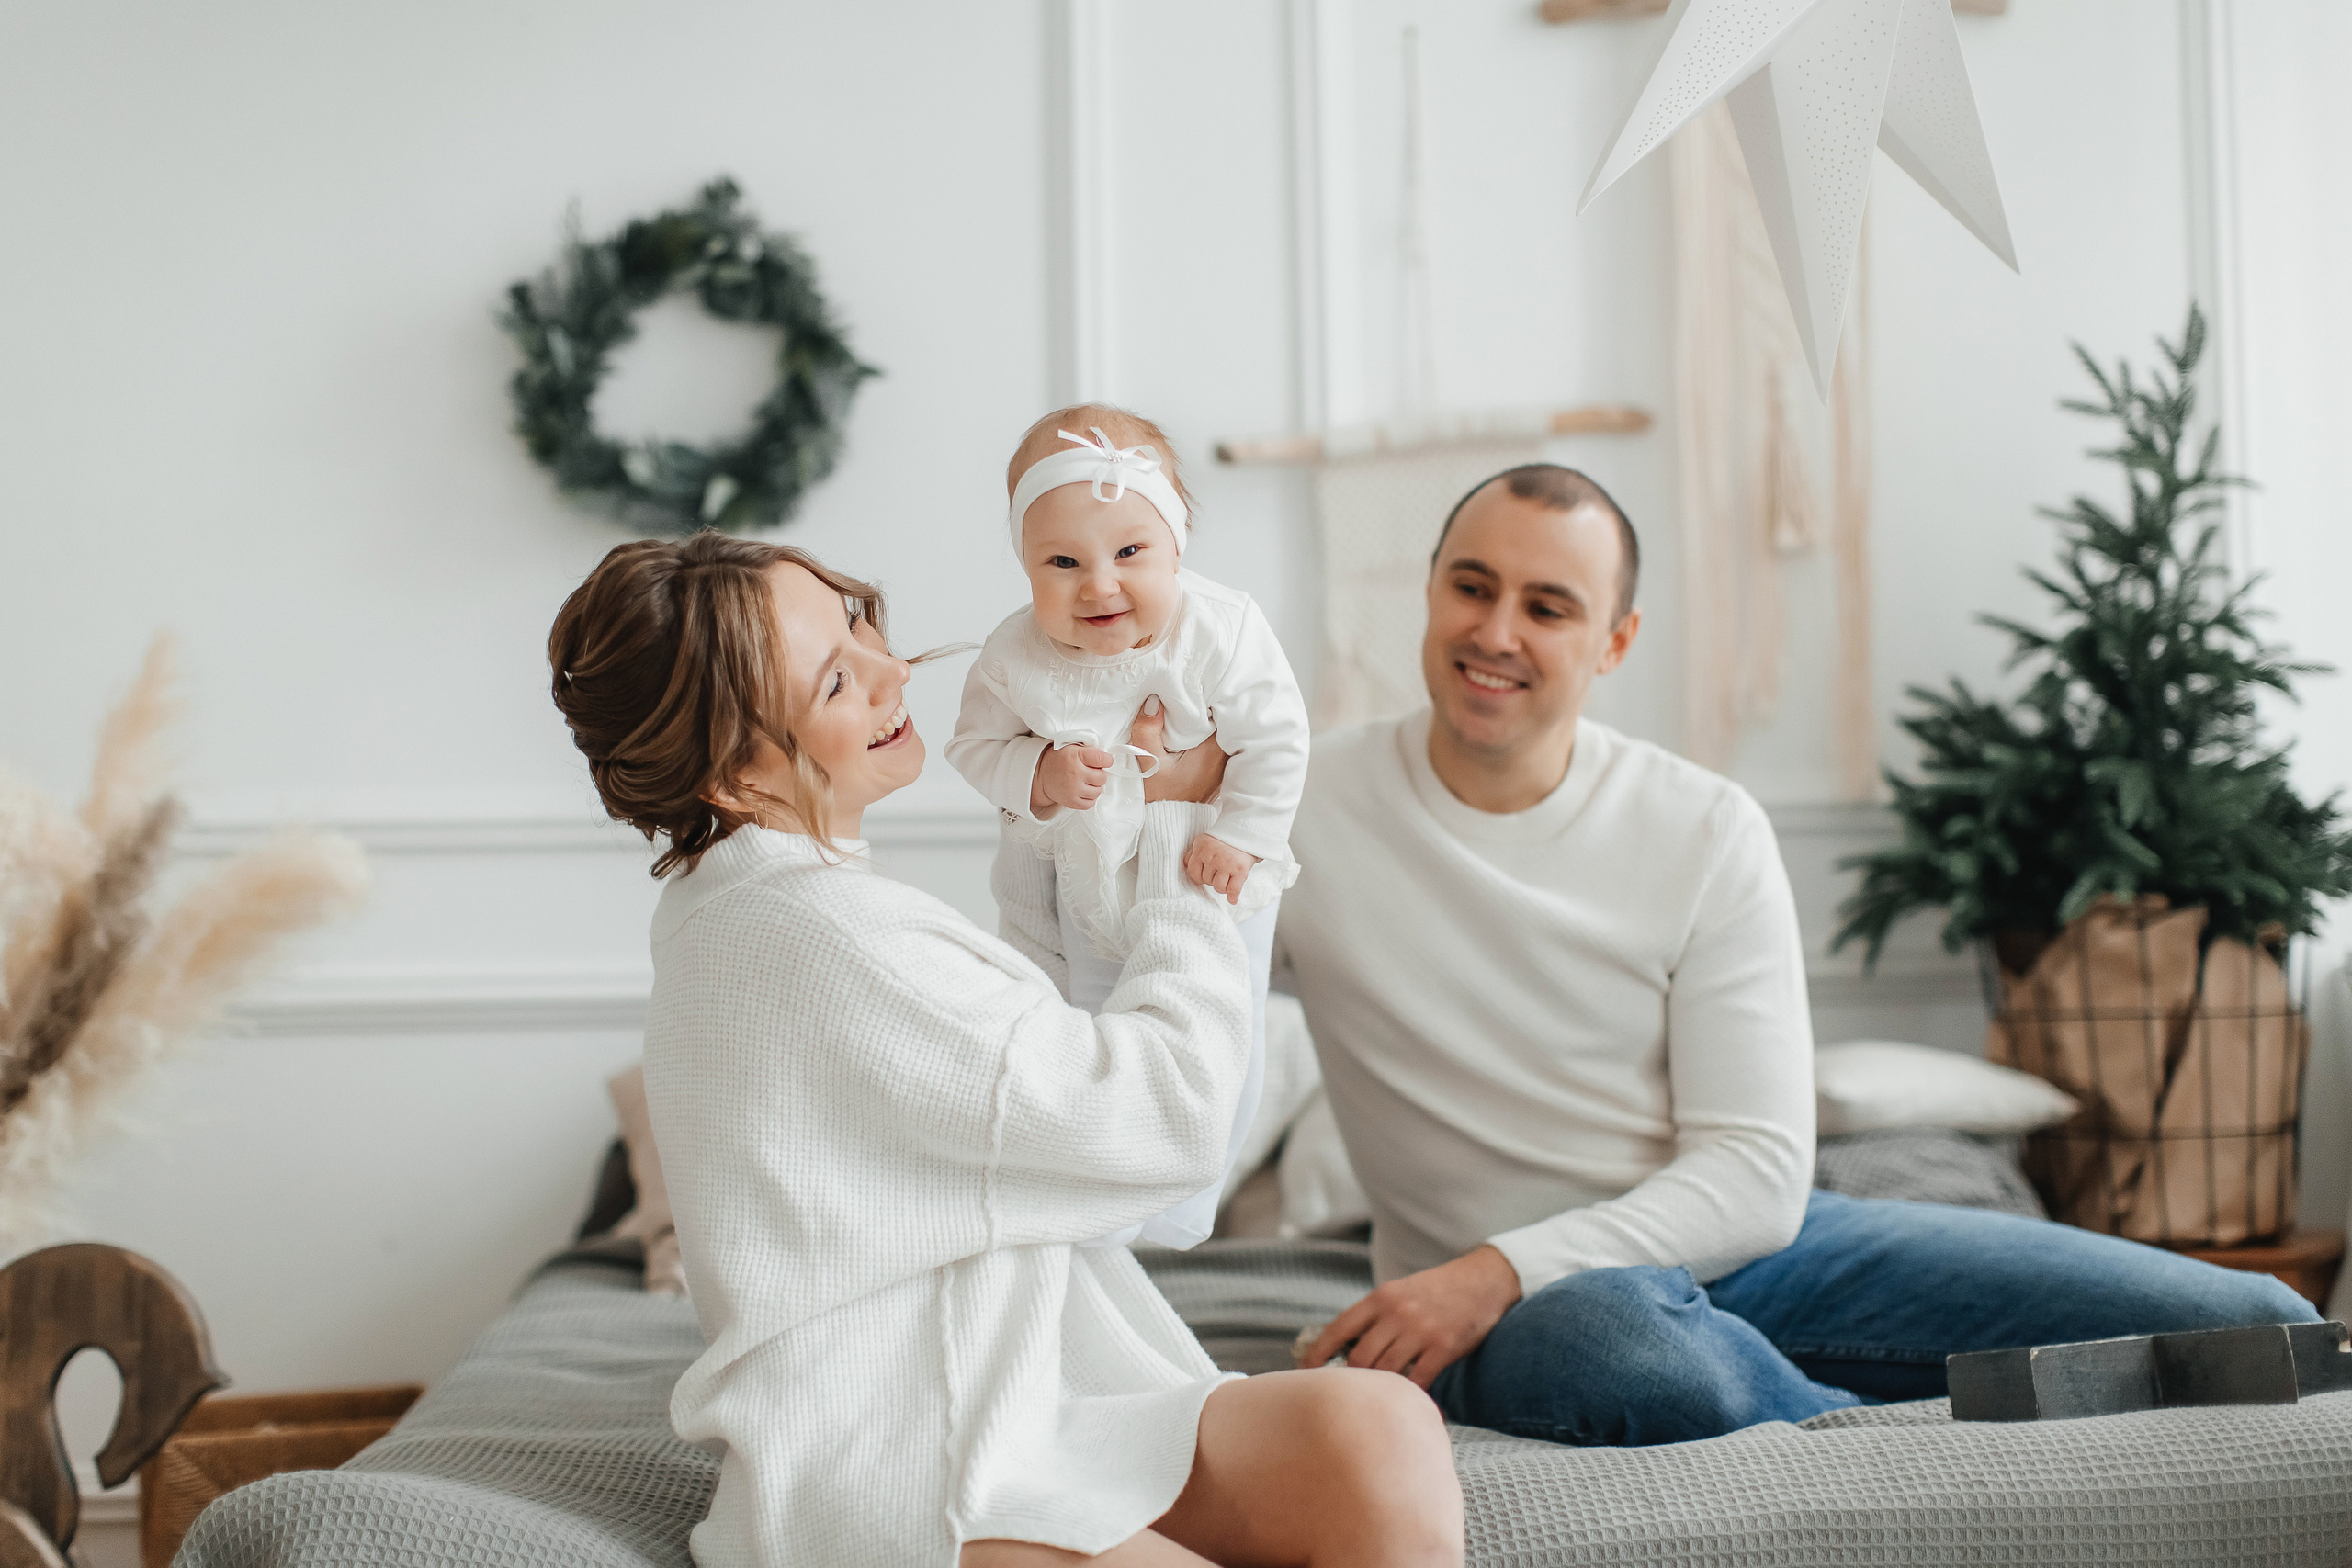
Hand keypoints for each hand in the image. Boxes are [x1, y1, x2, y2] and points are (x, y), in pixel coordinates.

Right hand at [1031, 742, 1111, 815]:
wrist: (1042, 774)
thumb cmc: (1058, 760)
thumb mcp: (1072, 747)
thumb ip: (1089, 750)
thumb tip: (1107, 757)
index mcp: (1076, 757)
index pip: (1101, 758)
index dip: (1107, 760)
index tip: (1105, 761)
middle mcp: (1075, 773)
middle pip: (1102, 777)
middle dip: (1099, 774)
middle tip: (1092, 772)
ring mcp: (1073, 789)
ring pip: (1098, 791)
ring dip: (1095, 787)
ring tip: (1087, 781)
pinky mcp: (1071, 801)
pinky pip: (1090, 803)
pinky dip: (1090, 798)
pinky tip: (1084, 791)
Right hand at [1135, 697, 1227, 804]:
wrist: (1169, 822)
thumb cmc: (1161, 795)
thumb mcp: (1149, 763)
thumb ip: (1148, 731)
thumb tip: (1153, 701)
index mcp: (1214, 749)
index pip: (1218, 711)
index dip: (1204, 696)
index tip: (1188, 690)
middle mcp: (1224, 754)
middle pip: (1219, 717)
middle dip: (1203, 704)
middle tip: (1184, 694)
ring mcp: (1223, 761)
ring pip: (1217, 728)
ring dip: (1202, 718)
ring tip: (1185, 706)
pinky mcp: (1217, 766)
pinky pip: (1214, 739)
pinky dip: (1203, 732)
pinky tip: (1189, 727)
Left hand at [1183, 833, 1259, 904]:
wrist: (1247, 831)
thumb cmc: (1224, 838)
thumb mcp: (1204, 840)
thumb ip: (1193, 852)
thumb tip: (1186, 866)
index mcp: (1201, 848)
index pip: (1193, 873)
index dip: (1199, 877)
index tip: (1205, 876)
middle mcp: (1212, 856)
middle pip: (1206, 881)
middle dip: (1212, 880)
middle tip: (1220, 873)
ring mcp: (1226, 864)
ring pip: (1218, 887)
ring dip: (1222, 887)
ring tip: (1227, 880)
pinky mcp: (1240, 870)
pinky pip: (1233, 889)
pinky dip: (1233, 896)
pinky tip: (1232, 899)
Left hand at [1306, 1244, 1521, 1388]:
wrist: (1483, 1280)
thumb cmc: (1437, 1290)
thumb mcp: (1400, 1292)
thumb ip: (1375, 1316)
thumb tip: (1344, 1349)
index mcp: (1381, 1297)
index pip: (1338, 1329)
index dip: (1317, 1354)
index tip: (1304, 1374)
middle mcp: (1396, 1313)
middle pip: (1359, 1358)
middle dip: (1351, 1381)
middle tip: (1347, 1397)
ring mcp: (1420, 1331)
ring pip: (1385, 1372)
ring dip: (1379, 1390)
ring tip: (1375, 1404)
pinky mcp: (1443, 1347)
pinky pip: (1418, 1382)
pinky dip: (1410, 1397)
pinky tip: (1408, 1406)